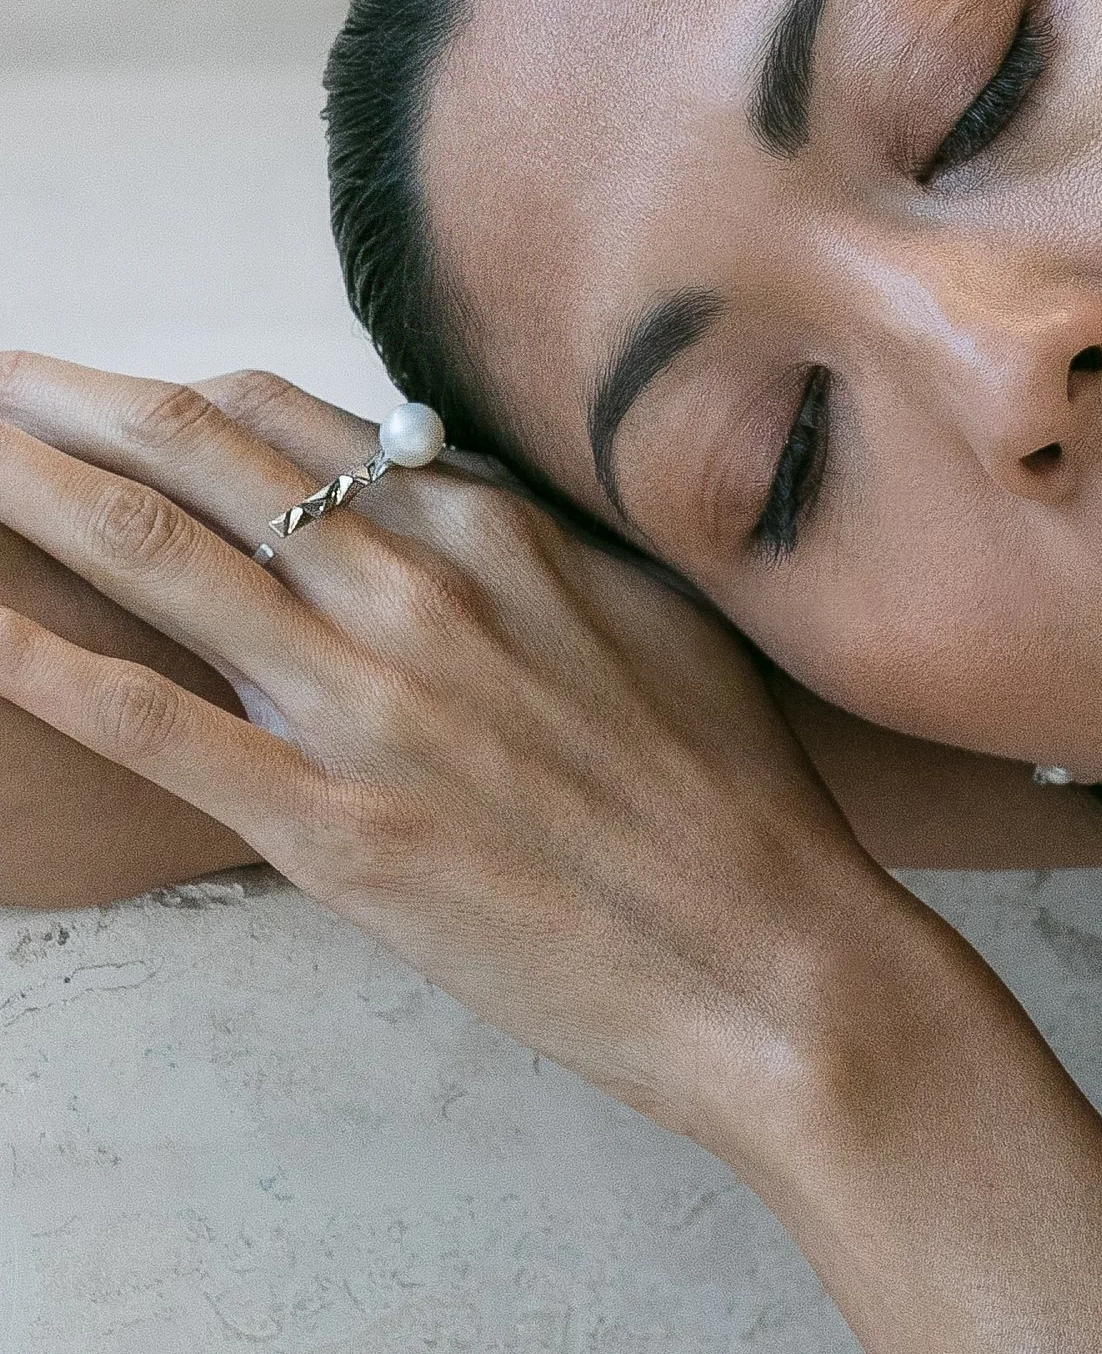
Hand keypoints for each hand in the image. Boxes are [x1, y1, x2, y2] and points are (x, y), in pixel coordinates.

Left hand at [0, 353, 907, 1174]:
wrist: (776, 957)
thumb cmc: (733, 802)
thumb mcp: (652, 621)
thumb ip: (533, 553)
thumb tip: (446, 503)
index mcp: (499, 531)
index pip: (294, 419)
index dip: (179, 397)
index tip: (111, 397)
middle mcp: (422, 589)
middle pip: (202, 452)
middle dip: (69, 403)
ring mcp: (371, 705)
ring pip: (156, 555)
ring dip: (30, 490)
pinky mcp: (333, 828)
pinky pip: (152, 725)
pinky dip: (42, 664)